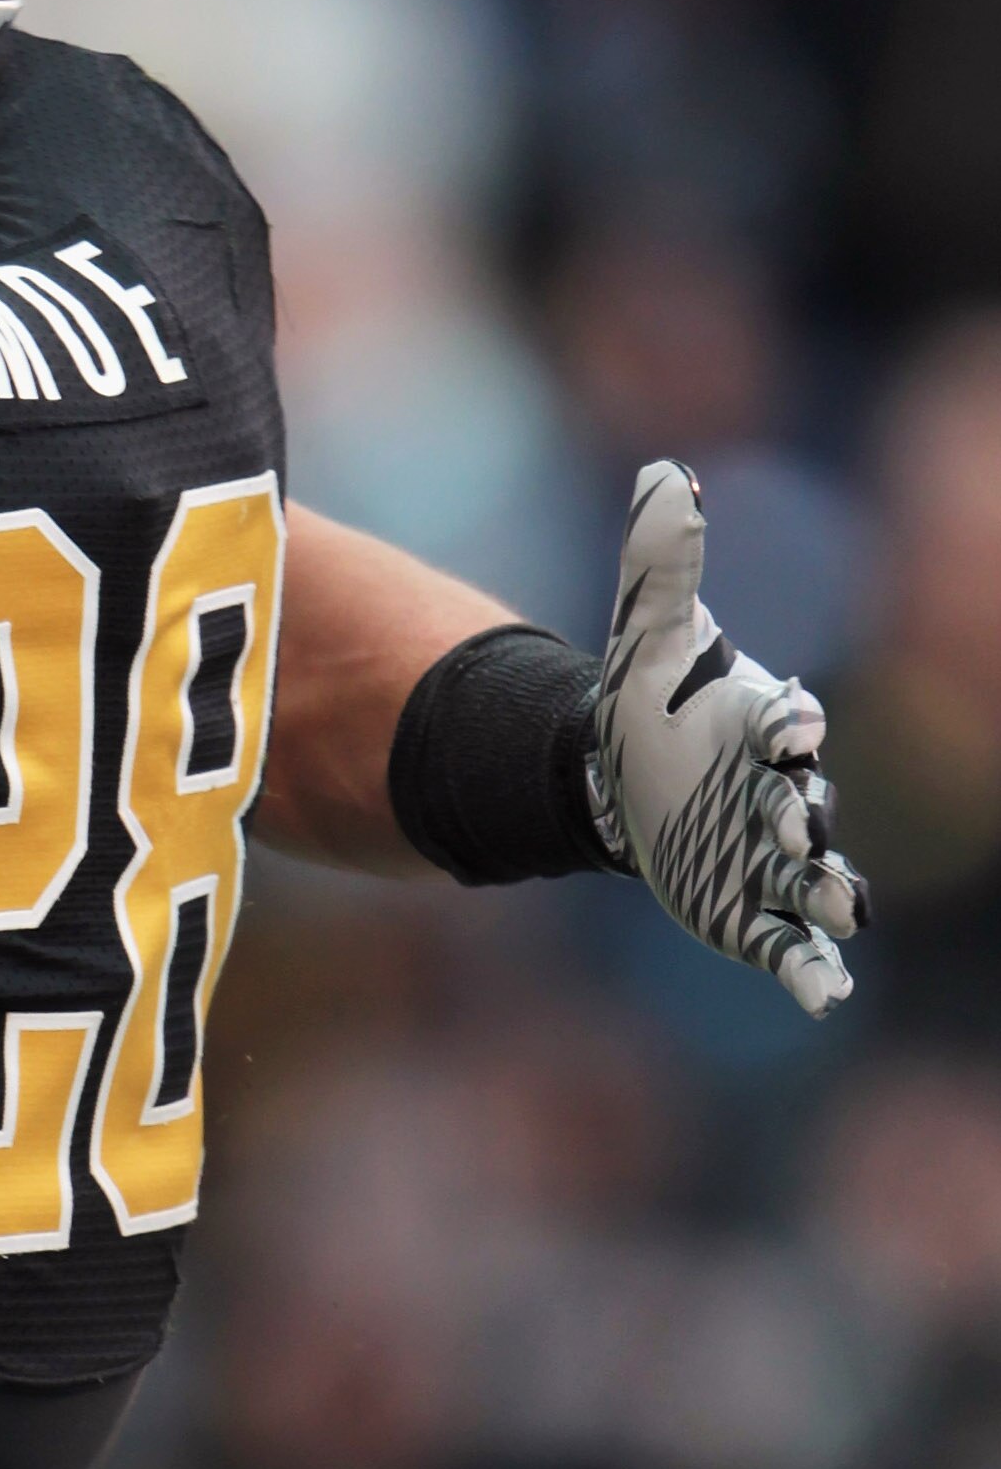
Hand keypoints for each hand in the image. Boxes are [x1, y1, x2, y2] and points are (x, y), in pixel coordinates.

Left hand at [592, 461, 866, 1016]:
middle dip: (803, 814)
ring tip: (840, 916)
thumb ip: (660, 562)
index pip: (787, 722)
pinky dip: (810, 971)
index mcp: (764, 726)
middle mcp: (784, 793)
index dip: (788, 725)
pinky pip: (789, 946)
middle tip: (798, 823)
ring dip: (827, 893)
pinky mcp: (753, 910)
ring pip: (814, 878)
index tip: (787, 725)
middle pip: (806, 805)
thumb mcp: (647, 635)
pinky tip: (826, 995)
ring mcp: (774, 857)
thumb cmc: (654, 703)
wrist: (627, 779)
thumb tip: (665, 472)